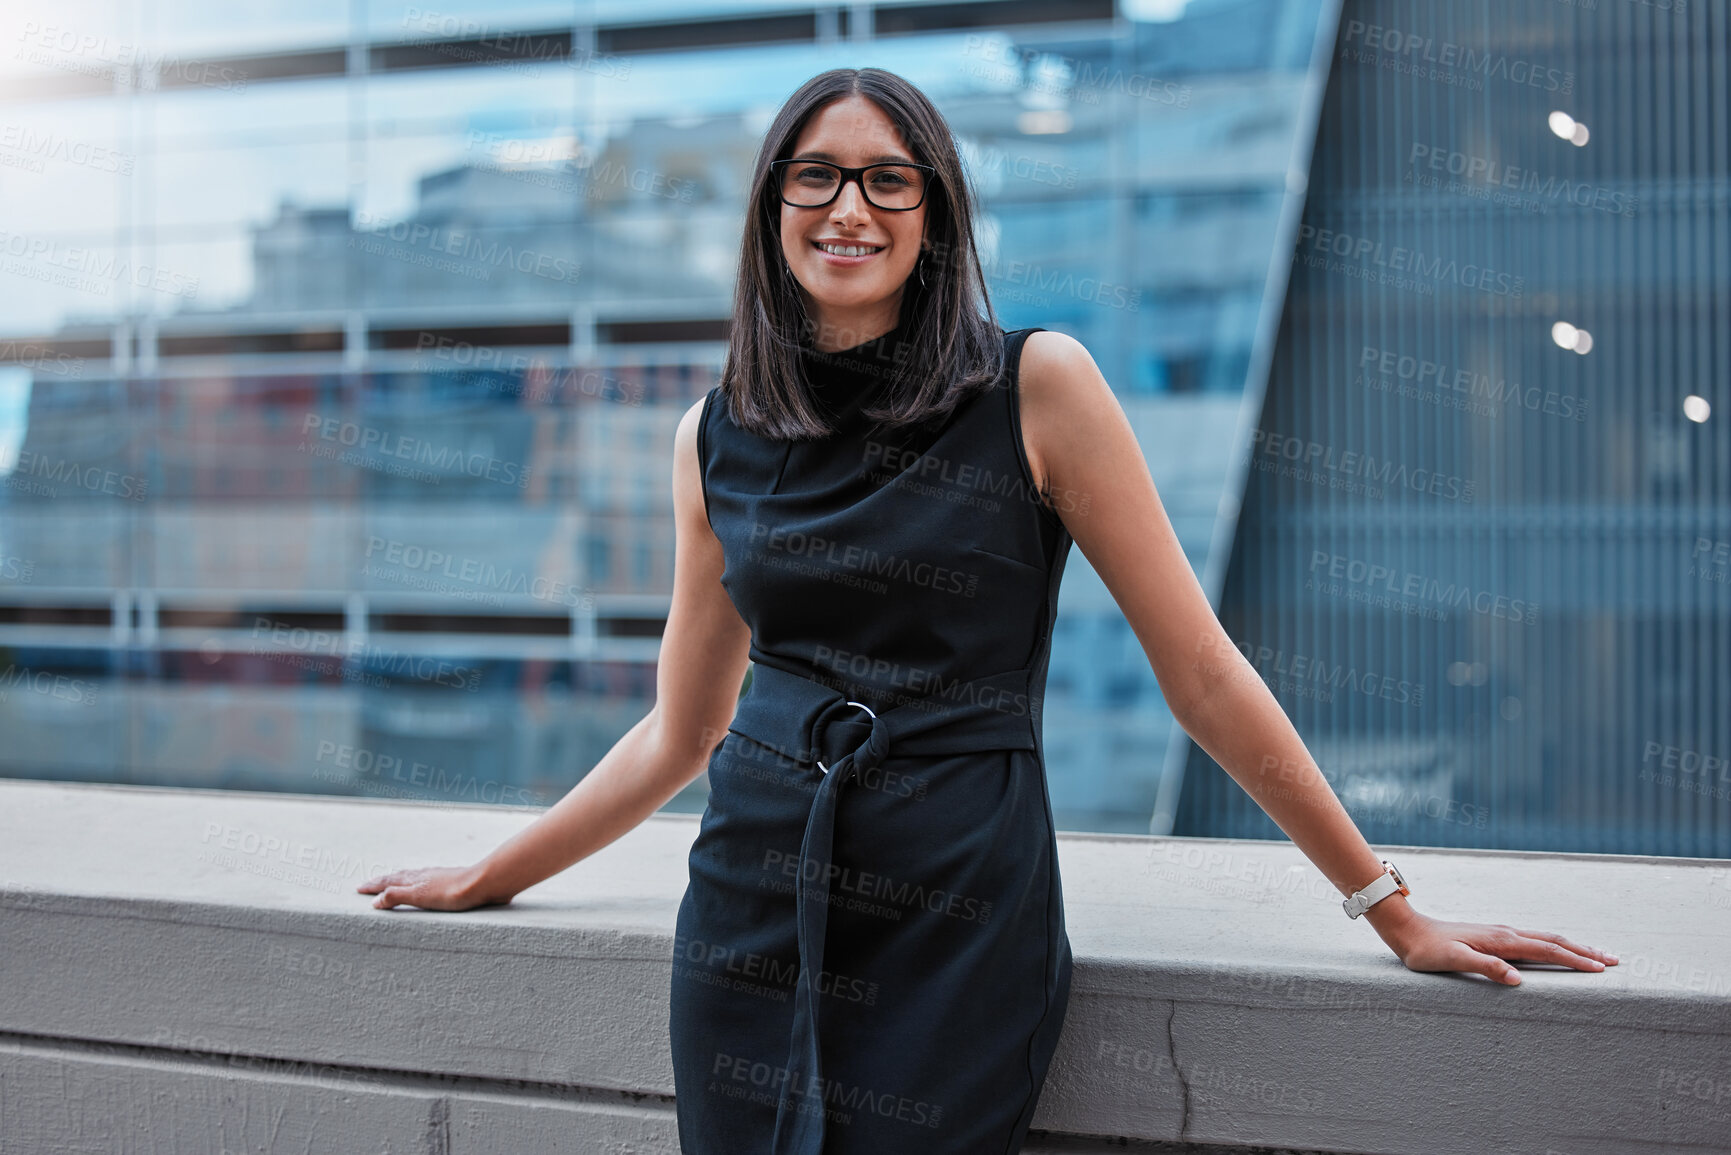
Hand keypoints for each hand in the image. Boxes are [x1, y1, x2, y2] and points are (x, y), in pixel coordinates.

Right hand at [356, 865, 505, 911]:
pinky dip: (417, 883)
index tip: (359, 888)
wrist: (483, 884)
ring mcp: (437, 877)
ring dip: (399, 881)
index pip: (388, 883)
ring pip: (413, 877)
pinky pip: (426, 881)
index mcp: (414, 879)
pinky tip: (425, 885)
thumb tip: (375, 901)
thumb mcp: (420, 896)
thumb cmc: (452, 892)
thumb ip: (397, 897)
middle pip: (398, 877)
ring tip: (393, 882)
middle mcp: (424, 875)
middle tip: (370, 884)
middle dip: (383, 882)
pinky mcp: (451, 882)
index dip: (373, 887)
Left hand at [1375, 908, 1618, 984]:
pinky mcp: (1493, 937)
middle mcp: (1506, 933)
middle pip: (1554, 941)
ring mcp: (1501, 933)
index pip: (1548, 950)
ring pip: (1545, 939)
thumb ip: (1486, 968)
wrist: (1409, 931)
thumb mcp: (1453, 961)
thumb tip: (1519, 980)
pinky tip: (1554, 951)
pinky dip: (1553, 945)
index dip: (1576, 960)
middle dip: (1585, 951)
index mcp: (1502, 941)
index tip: (1603, 969)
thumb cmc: (1428, 951)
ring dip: (1572, 947)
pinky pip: (1532, 941)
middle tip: (1614, 961)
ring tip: (1594, 955)